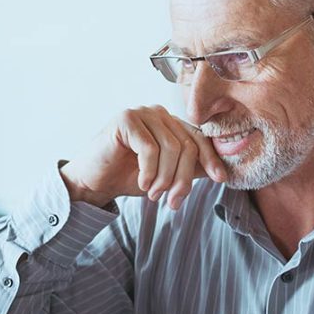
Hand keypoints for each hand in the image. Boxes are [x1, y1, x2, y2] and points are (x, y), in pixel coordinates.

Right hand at [60, 106, 228, 210]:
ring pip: (171, 148)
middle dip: (182, 178)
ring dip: (165, 178)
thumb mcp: (166, 174)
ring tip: (154, 195)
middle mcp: (158, 113)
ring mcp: (141, 113)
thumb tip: (220, 172)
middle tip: (172, 201)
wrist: (92, 182)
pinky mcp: (125, 119)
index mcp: (170, 123)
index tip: (220, 179)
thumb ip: (189, 169)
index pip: (199, 138)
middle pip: (187, 145)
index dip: (211, 159)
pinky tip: (142, 184)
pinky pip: (150, 148)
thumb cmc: (127, 177)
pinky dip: (149, 171)